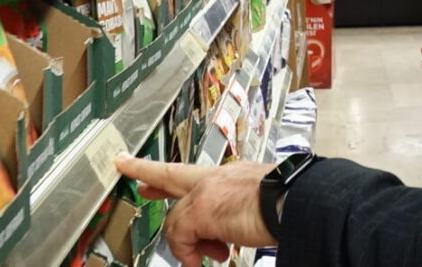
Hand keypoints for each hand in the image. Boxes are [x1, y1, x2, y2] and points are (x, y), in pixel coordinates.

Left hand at [115, 154, 274, 265]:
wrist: (295, 200)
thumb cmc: (289, 203)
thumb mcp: (259, 204)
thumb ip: (235, 214)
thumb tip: (224, 238)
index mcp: (232, 175)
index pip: (197, 174)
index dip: (173, 174)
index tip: (152, 174)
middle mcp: (217, 177)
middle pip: (172, 174)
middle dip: (146, 170)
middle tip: (126, 165)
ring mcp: (207, 191)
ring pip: (178, 219)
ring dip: (189, 244)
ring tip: (206, 256)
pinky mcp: (200, 209)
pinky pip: (181, 236)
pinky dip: (189, 253)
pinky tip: (205, 260)